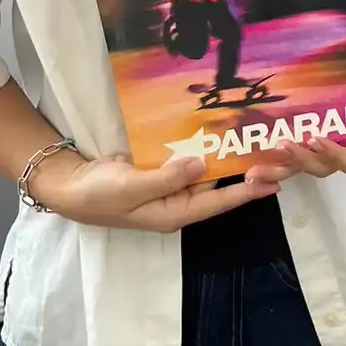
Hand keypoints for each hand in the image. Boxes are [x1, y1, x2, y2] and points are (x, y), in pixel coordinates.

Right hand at [33, 152, 278, 233]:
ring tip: (256, 140)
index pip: (217, 204)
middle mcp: (177, 201)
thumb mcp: (131, 188)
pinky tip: (220, 132)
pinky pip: (187, 160)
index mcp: (173, 213)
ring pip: (205, 172)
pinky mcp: (159, 170)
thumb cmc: (99, 194)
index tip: (273, 182)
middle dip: (244, 172)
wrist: (70, 186)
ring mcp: (169, 186)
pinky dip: (203, 148)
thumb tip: (201, 164)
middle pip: (218, 188)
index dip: (245, 192)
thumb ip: (166, 178)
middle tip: (274, 154)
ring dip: (226, 157)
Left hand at [244, 60, 345, 187]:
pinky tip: (248, 169)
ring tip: (255, 171)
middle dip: (302, 160)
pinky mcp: (294, 145)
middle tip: (284, 145)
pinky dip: (267, 167)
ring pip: (297, 170)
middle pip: (321, 168)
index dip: (338, 156)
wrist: (338, 64)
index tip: (318, 138)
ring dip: (277, 170)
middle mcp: (336, 153)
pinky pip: (282, 161)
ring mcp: (313, 152)